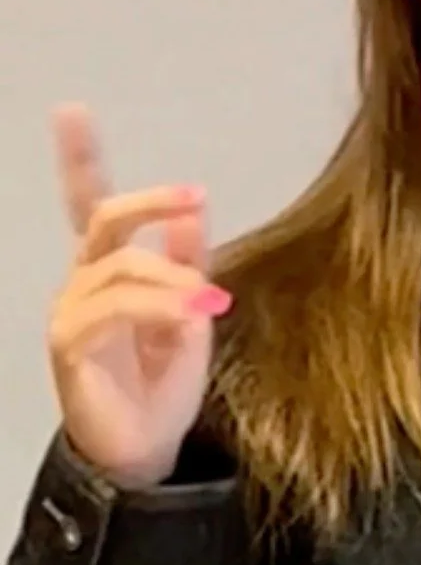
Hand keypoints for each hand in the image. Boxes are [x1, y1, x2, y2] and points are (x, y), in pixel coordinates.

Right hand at [46, 105, 231, 486]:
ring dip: (171, 278)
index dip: (80, 159)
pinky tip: (187, 318)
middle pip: (103, 219)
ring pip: (120, 266)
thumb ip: (189, 265)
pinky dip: (154, 307)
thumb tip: (196, 208)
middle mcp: (82, 284)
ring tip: (206, 304)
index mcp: (109, 272)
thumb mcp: (189, 316)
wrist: (146, 452)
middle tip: (191, 196)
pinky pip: (111, 309)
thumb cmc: (161, 388)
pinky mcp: (69, 346)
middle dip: (148, 202)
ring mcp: (71, 313)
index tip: (72, 112)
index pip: (89, 206)